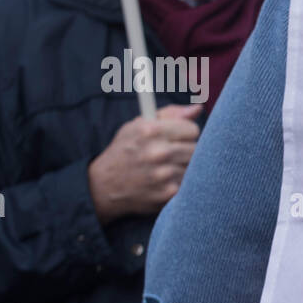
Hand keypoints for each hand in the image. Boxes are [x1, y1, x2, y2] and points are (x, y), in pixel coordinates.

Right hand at [87, 104, 202, 223]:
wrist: (103, 186)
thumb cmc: (124, 151)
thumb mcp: (138, 126)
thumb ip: (170, 115)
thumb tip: (198, 109)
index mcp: (151, 131)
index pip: (192, 130)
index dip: (186, 134)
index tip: (178, 138)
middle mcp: (158, 152)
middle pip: (196, 149)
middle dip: (187, 150)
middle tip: (173, 154)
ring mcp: (163, 175)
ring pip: (194, 167)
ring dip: (185, 168)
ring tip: (166, 168)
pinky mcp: (167, 193)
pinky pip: (188, 184)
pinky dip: (180, 183)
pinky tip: (165, 182)